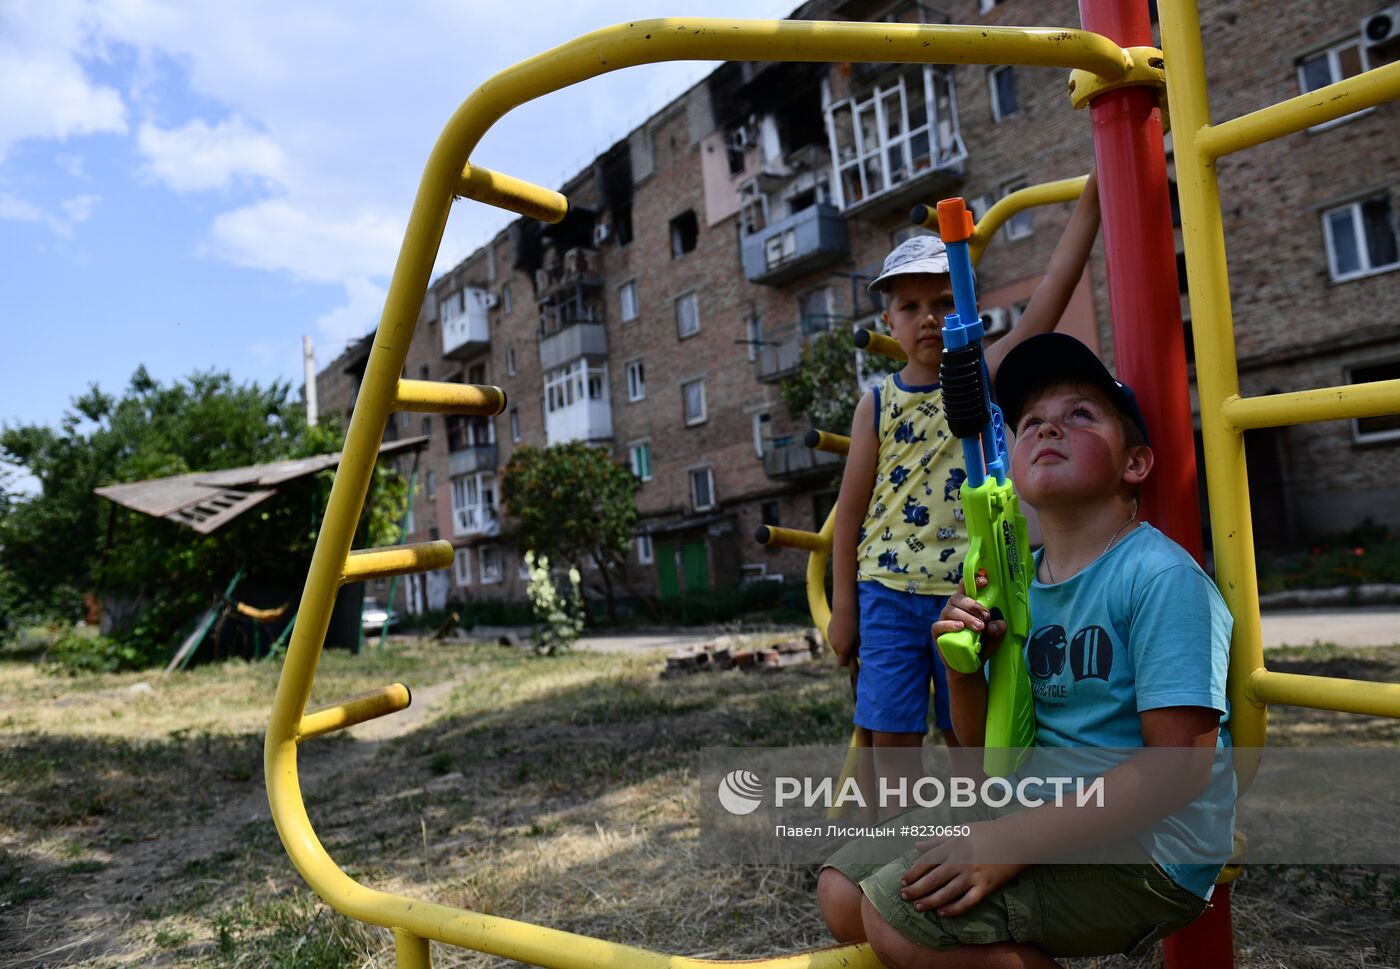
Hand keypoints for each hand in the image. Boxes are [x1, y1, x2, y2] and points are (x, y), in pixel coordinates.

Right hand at [828, 603, 858, 666]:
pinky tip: (845, 629)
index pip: (843, 663)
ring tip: (850, 635)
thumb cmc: (857, 624)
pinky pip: (834, 638)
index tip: (855, 659)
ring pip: (837, 646)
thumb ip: (858, 650)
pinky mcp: (829, 631)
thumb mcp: (860, 639)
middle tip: (854, 645)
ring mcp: (831, 638)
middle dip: (846, 653)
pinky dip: (839, 637)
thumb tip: (858, 656)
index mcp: (843, 649)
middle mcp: (835, 646)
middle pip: (840, 655)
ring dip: (842, 644)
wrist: (845, 608)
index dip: (849, 662)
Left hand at [899, 823, 1025, 916]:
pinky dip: (954, 909)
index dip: (912, 873)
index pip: (926, 862)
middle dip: (916, 889)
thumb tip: (917, 845)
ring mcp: (973, 875)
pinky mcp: (985, 887)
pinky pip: (967, 901)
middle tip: (904, 897)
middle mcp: (960, 861)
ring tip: (918, 907)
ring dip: (930, 901)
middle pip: (933, 879)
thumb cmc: (986, 833)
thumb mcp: (960, 831)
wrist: (1015, 839)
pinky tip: (942, 913)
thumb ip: (937, 839)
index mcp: (952, 846)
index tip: (902, 882)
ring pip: (947, 893)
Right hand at [931, 574, 1005, 666]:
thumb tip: (994, 624)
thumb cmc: (982, 646)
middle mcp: (953, 609)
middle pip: (957, 597)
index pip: (966, 587)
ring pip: (950, 610)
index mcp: (966, 605)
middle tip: (987, 616)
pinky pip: (939, 625)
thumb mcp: (996, 637)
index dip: (973, 580)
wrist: (970, 666)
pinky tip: (960, 628)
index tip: (984, 581)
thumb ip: (998, 629)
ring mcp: (944, 620)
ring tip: (979, 627)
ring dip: (966, 617)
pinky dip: (949, 625)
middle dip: (973, 605)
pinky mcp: (937, 632)